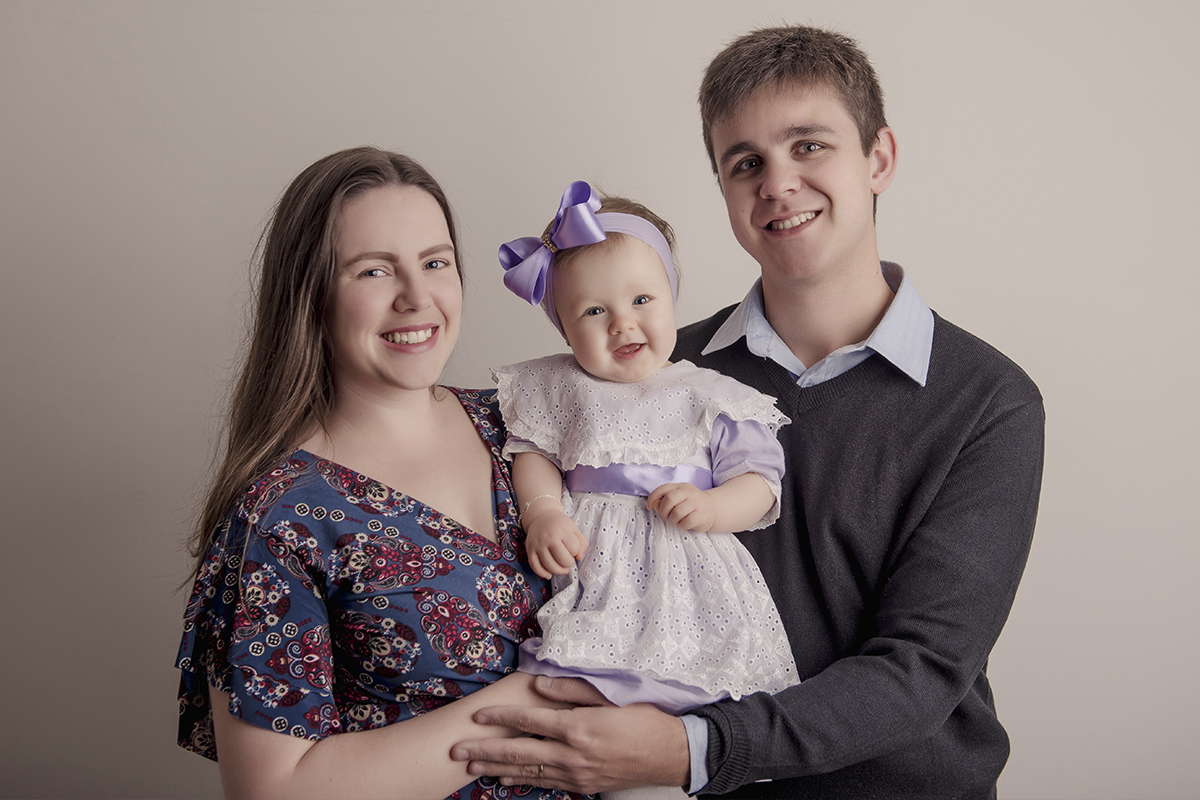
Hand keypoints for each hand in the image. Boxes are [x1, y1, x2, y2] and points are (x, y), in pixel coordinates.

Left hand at [451, 677, 689, 794]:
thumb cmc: (644, 719)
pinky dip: (524, 782)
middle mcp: (572, 755)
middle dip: (485, 752)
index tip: (477, 716)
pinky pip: (546, 785)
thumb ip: (573, 689)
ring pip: (528, 773)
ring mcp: (577, 775)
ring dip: (498, 770)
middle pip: (519, 753)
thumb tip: (540, 683)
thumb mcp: (611, 696)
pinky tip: (507, 782)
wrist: (671, 754)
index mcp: (578, 728)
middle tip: (457, 752)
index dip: (500, 718)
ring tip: (473, 768)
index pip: (529, 722)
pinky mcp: (583, 786)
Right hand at [523, 506, 587, 578]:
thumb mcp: (574, 529)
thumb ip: (583, 543)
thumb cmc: (560, 525)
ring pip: (549, 565)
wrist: (540, 517)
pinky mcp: (530, 550)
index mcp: (562, 531)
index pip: (574, 549)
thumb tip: (579, 558)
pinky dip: (542, 573)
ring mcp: (538, 545)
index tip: (572, 548)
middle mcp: (549, 537)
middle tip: (568, 560)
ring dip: (559, 571)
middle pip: (563, 560)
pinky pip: (535, 566)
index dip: (576, 551)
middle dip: (569, 564)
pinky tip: (549, 574)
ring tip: (563, 569)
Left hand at [647, 482, 715, 531]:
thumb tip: (653, 504)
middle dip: (663, 511)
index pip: (663, 488)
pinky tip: (684, 524)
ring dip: (673, 520)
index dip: (653, 498)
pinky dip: (681, 526)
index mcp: (680, 487)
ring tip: (677, 520)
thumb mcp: (677, 499)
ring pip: (677, 512)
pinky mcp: (702, 514)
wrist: (713, 509)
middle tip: (666, 517)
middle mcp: (689, 492)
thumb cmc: (690, 506)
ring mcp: (697, 502)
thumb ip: (664, 500)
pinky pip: (686, 522)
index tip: (649, 507)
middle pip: (669, 499)